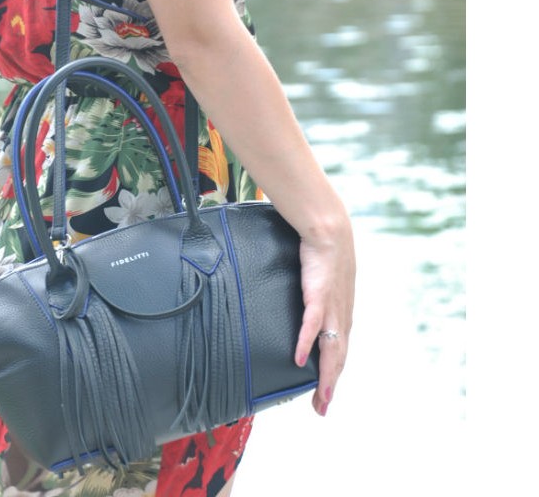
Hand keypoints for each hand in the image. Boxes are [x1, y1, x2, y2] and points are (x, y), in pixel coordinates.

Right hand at [294, 223, 355, 415]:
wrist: (329, 230)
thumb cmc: (323, 254)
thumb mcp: (322, 283)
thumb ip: (316, 300)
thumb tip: (306, 309)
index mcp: (341, 314)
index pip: (339, 352)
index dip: (333, 376)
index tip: (325, 396)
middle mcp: (341, 315)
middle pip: (337, 358)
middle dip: (330, 386)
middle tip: (321, 409)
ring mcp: (331, 307)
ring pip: (330, 348)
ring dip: (325, 376)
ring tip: (319, 398)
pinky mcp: (319, 294)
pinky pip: (312, 324)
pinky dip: (305, 342)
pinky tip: (298, 358)